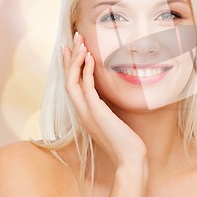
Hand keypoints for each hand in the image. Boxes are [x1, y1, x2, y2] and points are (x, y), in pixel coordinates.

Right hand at [62, 32, 146, 170]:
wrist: (129, 159)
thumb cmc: (125, 142)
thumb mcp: (113, 121)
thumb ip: (107, 109)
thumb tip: (110, 99)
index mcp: (83, 113)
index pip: (71, 84)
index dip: (70, 66)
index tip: (71, 49)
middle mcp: (80, 112)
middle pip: (67, 79)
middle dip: (70, 57)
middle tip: (73, 37)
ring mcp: (86, 112)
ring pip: (72, 81)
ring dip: (76, 60)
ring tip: (80, 42)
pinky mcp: (96, 113)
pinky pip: (87, 87)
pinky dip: (87, 71)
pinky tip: (91, 58)